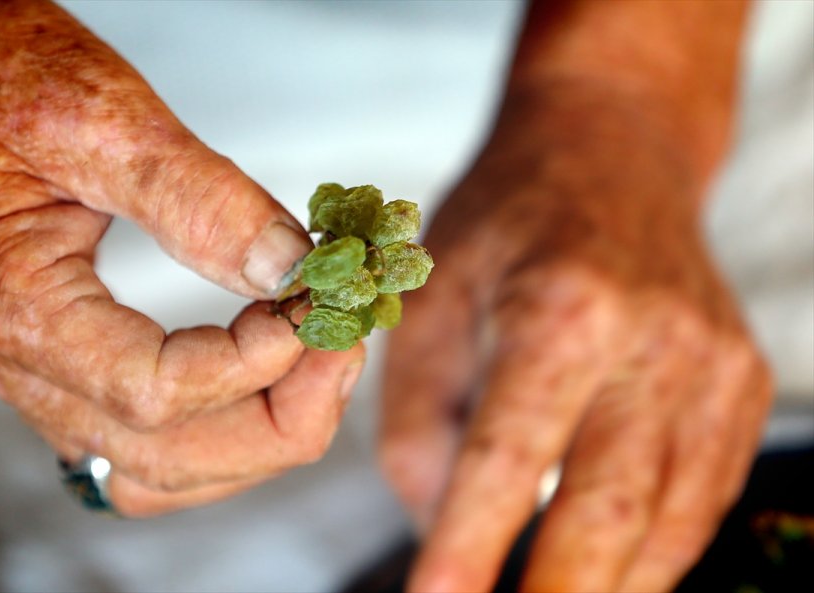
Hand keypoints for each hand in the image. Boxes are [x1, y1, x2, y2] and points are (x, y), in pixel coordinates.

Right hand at [0, 1, 363, 516]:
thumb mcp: (100, 115)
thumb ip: (200, 198)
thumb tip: (288, 268)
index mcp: (6, 305)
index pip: (153, 393)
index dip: (256, 361)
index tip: (319, 303)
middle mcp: (11, 363)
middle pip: (167, 458)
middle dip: (281, 416)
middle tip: (345, 342)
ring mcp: (33, 373)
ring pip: (159, 472)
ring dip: (255, 435)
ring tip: (318, 361)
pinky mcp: (59, 362)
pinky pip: (144, 444)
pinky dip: (218, 429)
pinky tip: (264, 378)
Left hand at [380, 83, 772, 591]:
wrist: (612, 150)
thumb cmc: (507, 219)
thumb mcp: (431, 294)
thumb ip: (418, 417)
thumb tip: (436, 521)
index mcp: (564, 306)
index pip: (512, 457)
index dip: (469, 546)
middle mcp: (656, 341)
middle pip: (608, 511)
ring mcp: (715, 366)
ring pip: (668, 522)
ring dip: (608, 591)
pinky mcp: (741, 384)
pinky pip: (702, 497)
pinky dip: (652, 554)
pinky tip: (608, 577)